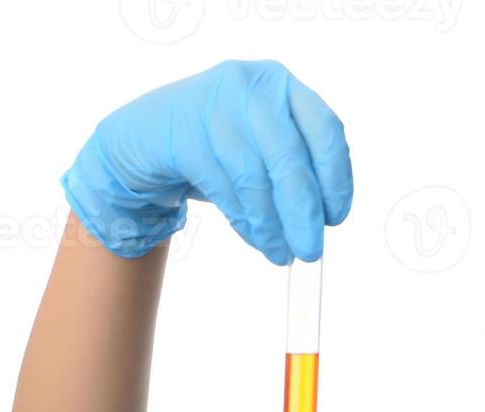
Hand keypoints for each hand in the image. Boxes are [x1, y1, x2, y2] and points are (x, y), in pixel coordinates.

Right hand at [59, 59, 352, 262]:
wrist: (148, 137)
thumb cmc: (220, 145)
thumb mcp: (265, 144)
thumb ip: (297, 168)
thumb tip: (322, 220)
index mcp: (282, 85)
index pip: (325, 130)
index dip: (336, 179)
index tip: (335, 218)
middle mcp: (251, 87)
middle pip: (289, 158)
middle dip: (302, 213)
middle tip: (310, 251)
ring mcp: (213, 105)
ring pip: (254, 177)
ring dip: (271, 225)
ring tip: (280, 253)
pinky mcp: (182, 134)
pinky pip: (223, 188)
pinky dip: (243, 221)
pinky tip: (255, 239)